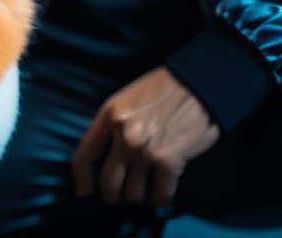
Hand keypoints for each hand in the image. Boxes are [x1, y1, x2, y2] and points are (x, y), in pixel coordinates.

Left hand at [72, 66, 220, 207]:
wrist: (199, 83)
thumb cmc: (165, 88)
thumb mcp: (128, 98)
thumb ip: (114, 124)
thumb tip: (105, 156)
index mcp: (110, 114)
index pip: (83, 157)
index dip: (82, 180)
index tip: (85, 191)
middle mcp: (123, 134)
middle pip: (108, 184)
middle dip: (114, 194)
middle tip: (123, 192)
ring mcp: (144, 150)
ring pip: (134, 195)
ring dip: (142, 193)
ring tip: (149, 183)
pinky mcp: (168, 162)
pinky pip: (159, 197)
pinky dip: (162, 197)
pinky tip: (165, 189)